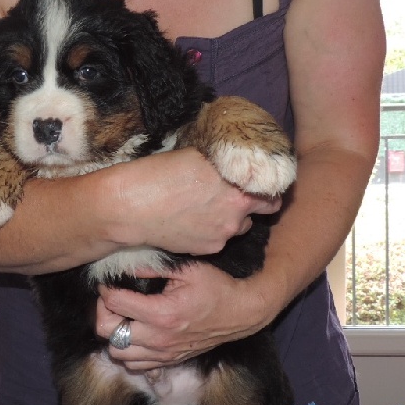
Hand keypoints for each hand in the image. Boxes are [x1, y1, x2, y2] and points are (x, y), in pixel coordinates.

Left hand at [95, 262, 273, 370]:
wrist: (240, 314)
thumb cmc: (215, 287)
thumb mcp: (187, 269)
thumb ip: (153, 267)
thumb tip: (124, 264)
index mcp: (162, 313)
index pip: (115, 304)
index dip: (106, 290)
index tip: (108, 281)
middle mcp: (159, 338)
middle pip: (108, 333)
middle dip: (103, 313)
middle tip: (112, 299)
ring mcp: (163, 353)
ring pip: (117, 353)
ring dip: (114, 334)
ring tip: (123, 316)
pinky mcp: (168, 361)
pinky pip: (134, 365)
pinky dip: (127, 350)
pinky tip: (135, 332)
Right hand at [112, 148, 282, 256]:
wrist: (131, 207)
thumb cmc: (158, 174)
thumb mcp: (196, 156)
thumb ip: (222, 163)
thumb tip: (231, 160)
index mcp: (239, 185)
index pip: (273, 189)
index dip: (269, 184)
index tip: (261, 180)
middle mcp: (237, 212)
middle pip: (264, 210)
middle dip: (255, 203)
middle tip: (240, 194)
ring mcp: (224, 233)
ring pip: (240, 226)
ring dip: (233, 217)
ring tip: (209, 207)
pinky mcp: (208, 248)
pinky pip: (219, 239)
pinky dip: (212, 231)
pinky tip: (193, 220)